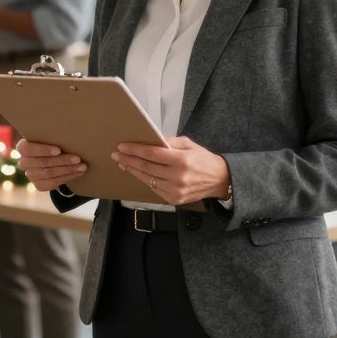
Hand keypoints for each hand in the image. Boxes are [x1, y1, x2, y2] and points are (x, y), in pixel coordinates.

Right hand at [16, 138, 86, 192]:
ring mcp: (30, 175)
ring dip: (68, 170)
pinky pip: (53, 183)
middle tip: (77, 158)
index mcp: (22, 147)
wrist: (50, 158)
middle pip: (42, 163)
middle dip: (62, 161)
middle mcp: (24, 162)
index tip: (58, 150)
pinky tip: (77, 173)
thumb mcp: (48, 136)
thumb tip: (69, 127)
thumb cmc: (51, 142)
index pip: (28, 149)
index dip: (43, 150)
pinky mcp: (39, 185)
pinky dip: (67, 177)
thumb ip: (52, 135)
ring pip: (49, 173)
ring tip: (82, 166)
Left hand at [111, 136, 231, 204]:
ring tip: (123, 163)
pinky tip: (137, 173)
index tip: (122, 146)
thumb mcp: (188, 144)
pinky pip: (154, 188)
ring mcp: (175, 190)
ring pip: (147, 179)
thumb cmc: (203, 159)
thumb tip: (150, 138)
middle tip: (116, 154)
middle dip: (129, 160)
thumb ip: (169, 141)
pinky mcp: (174, 199)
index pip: (151, 154)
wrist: (220, 180)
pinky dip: (145, 180)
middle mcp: (178, 177)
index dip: (134, 150)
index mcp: (181, 160)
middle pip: (146, 167)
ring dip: (133, 170)